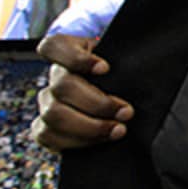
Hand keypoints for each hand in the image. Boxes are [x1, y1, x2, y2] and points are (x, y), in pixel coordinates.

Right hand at [30, 34, 132, 150]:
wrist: (120, 97)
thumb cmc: (123, 74)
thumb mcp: (124, 59)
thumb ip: (125, 60)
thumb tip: (142, 69)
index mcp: (69, 51)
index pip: (53, 46)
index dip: (76, 58)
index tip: (106, 68)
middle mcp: (55, 76)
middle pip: (63, 86)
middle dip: (99, 103)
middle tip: (127, 112)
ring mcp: (47, 101)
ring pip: (54, 114)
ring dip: (90, 126)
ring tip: (119, 130)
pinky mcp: (45, 127)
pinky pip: (47, 137)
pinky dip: (77, 141)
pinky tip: (100, 140)